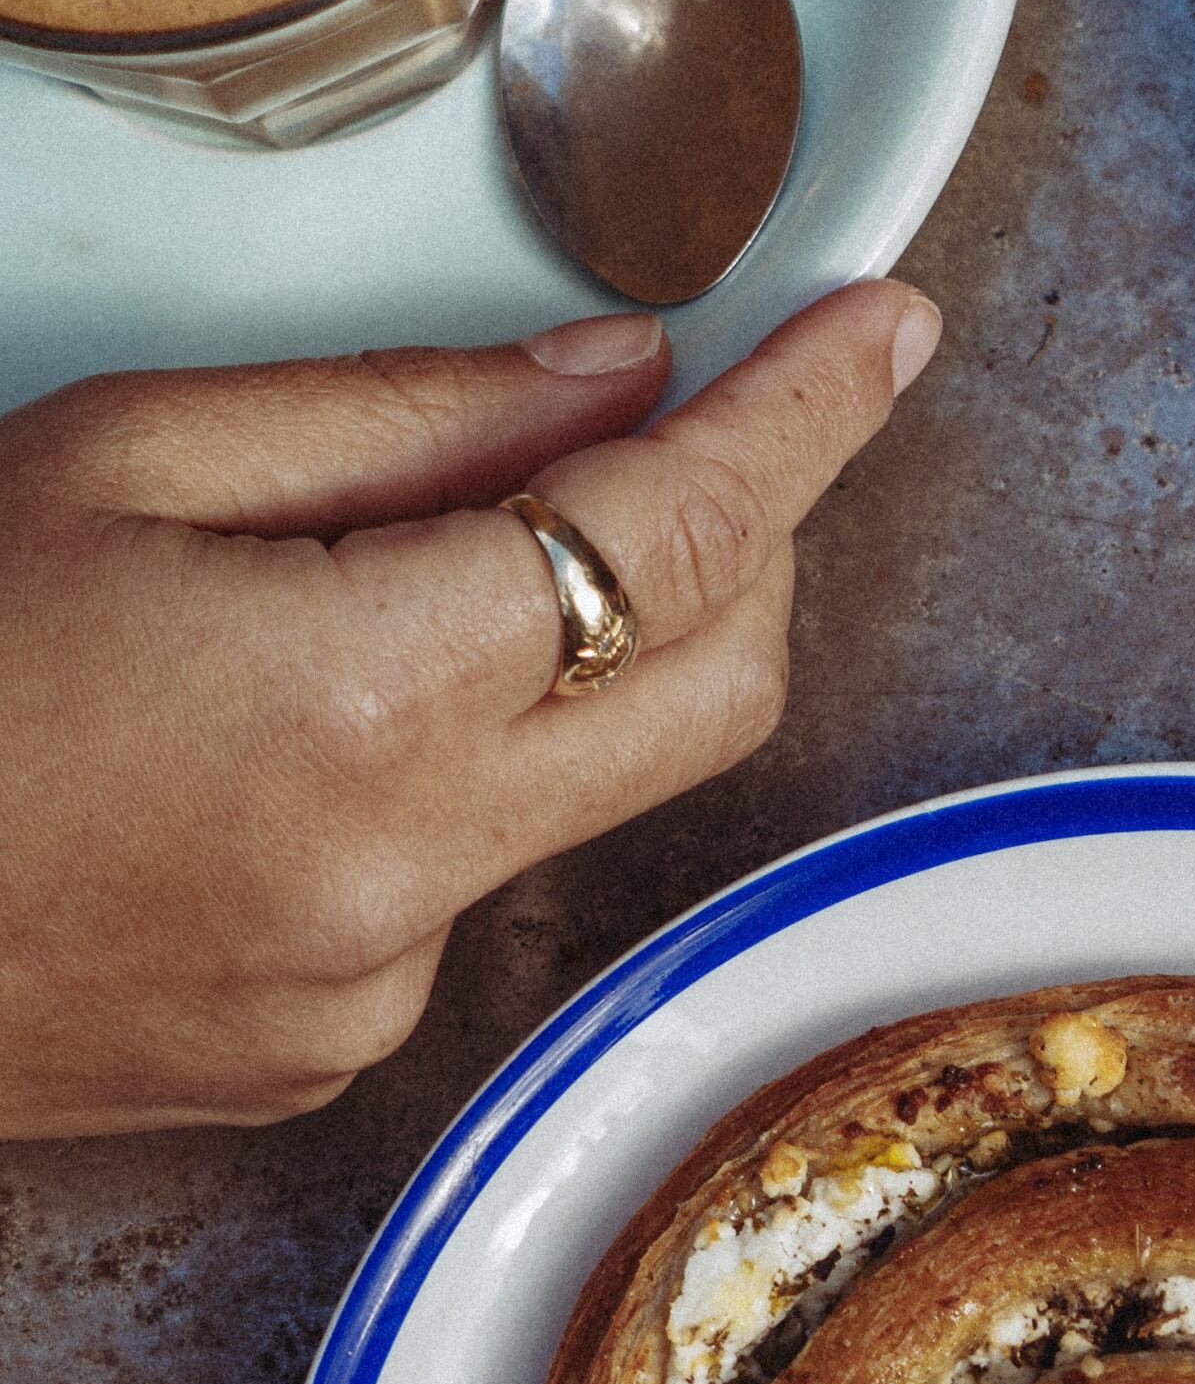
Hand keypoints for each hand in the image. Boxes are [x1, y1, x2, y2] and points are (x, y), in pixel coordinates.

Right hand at [0, 280, 937, 1134]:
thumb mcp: (120, 454)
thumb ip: (407, 416)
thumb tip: (616, 379)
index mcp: (369, 693)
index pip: (689, 532)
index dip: (813, 414)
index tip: (886, 329)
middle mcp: (411, 865)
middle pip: (722, 681)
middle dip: (749, 537)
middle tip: (695, 420)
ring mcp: (375, 983)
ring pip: (599, 784)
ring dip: (576, 659)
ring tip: (395, 572)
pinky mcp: (327, 1053)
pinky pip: (470, 876)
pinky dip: (455, 772)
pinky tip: (291, 721)